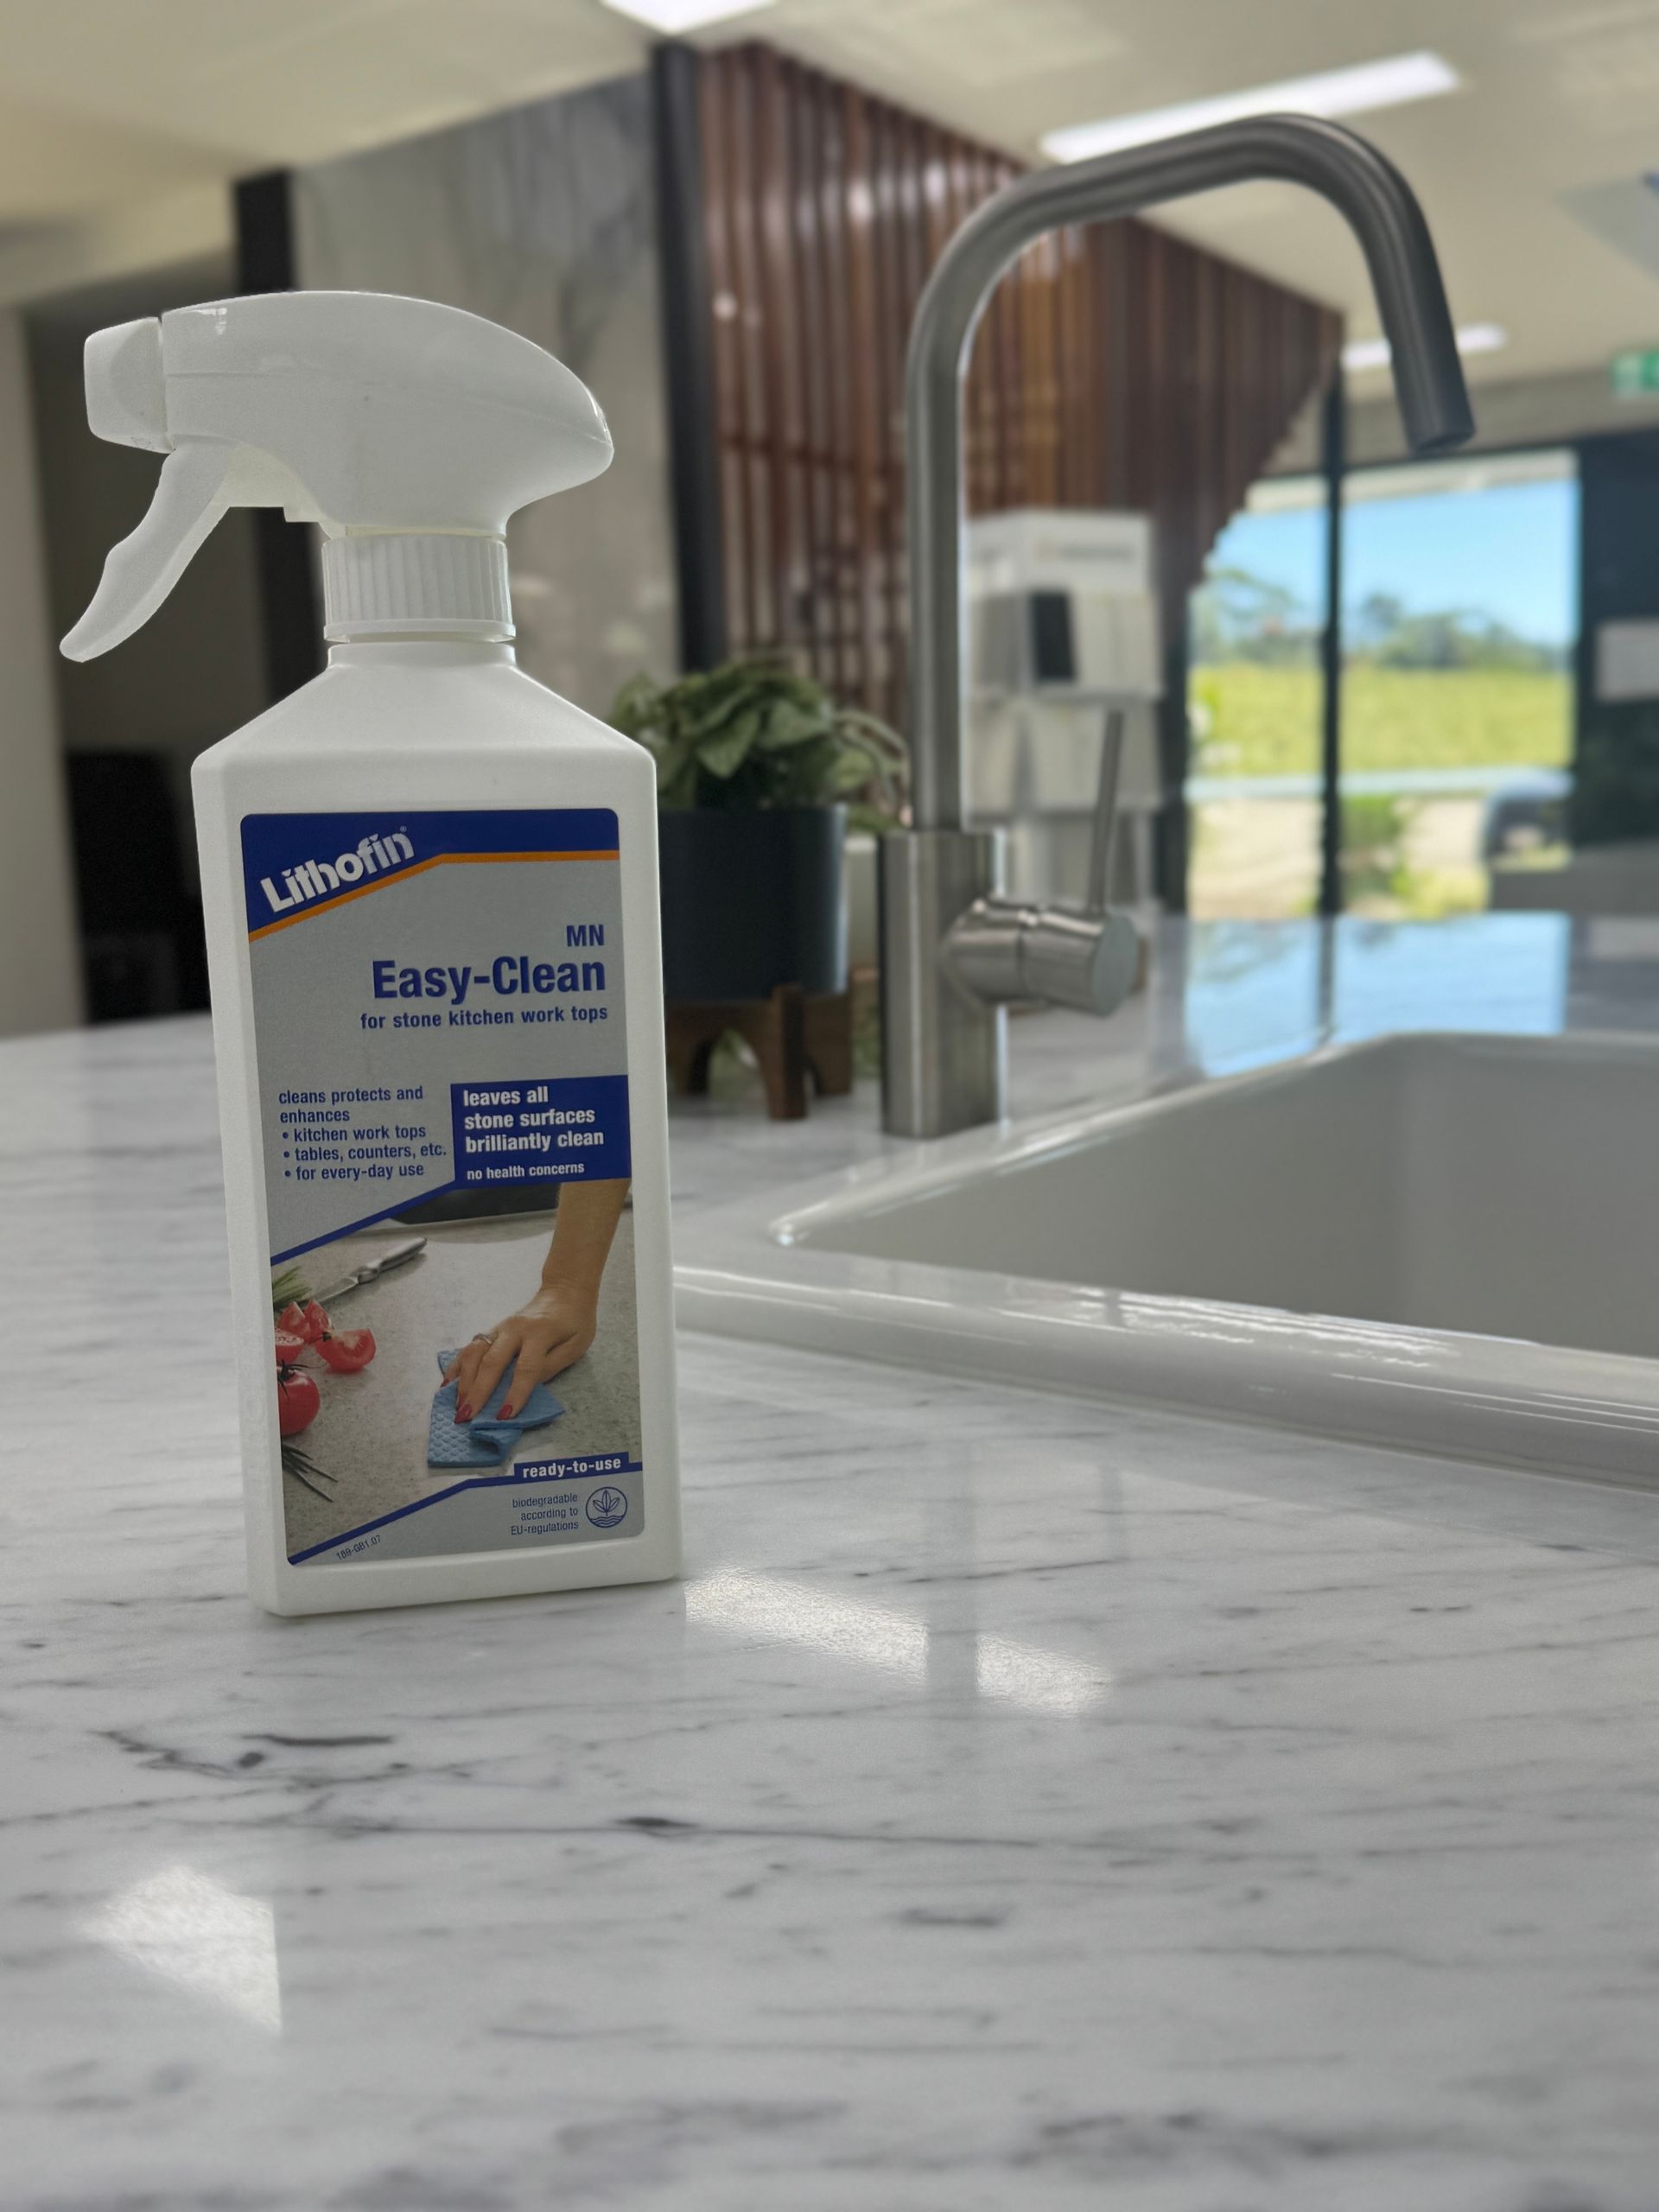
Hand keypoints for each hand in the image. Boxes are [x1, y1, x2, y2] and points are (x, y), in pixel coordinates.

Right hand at [442, 1282, 598, 1420]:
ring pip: (474, 1353)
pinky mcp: (492, 1330)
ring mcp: (500, 1328)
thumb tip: (529, 1385)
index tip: (504, 1416)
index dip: (515, 1394)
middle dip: (478, 1391)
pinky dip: (457, 1365)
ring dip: (463, 1381)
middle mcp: (514, 1329)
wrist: (564, 1290)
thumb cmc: (575, 1321)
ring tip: (457, 1406)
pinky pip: (470, 1347)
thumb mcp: (576, 1344)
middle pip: (491, 1362)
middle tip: (467, 1416)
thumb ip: (553, 1364)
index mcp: (540, 1333)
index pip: (525, 1368)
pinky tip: (447, 1384)